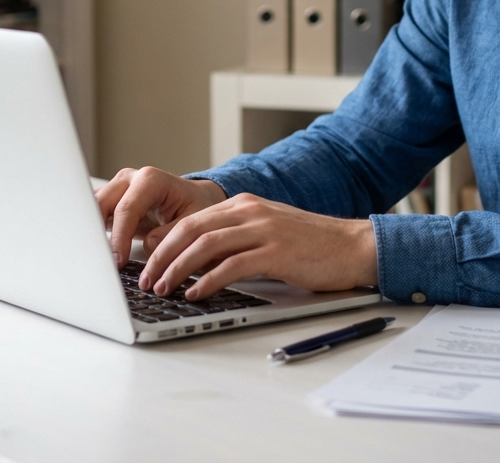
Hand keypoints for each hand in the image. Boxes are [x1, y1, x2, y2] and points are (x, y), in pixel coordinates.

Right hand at [95, 166, 227, 266]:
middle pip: (100, 204)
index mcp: (150, 180)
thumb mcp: (193, 222)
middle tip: (99, 262)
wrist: (195, 200)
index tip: (117, 261)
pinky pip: (95, 215)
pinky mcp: (111, 202)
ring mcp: (117, 189)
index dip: (119, 238)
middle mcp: (129, 180)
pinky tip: (94, 253)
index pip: (126, 209)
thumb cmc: (196, 207)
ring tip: (93, 259)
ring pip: (92, 209)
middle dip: (96, 233)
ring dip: (91, 232)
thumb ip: (170, 234)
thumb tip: (149, 246)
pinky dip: (93, 233)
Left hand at [139, 193, 378, 300]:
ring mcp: (264, 229)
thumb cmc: (310, 247)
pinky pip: (232, 265)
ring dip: (178, 269)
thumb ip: (234, 241)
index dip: (164, 242)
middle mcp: (250, 211)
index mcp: (244, 204)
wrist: (353, 246)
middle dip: (163, 256)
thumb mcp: (266, 234)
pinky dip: (209, 281)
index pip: (191, 219)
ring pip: (206, 245)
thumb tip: (196, 264)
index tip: (147, 264)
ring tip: (164, 289)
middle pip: (191, 229)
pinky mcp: (277, 251)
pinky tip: (197, 294)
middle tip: (147, 280)